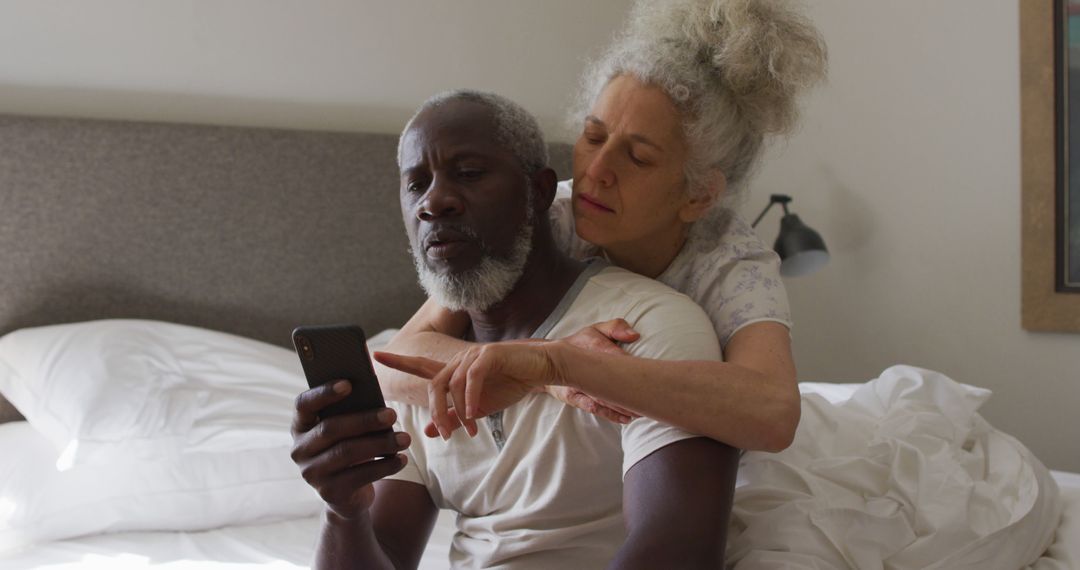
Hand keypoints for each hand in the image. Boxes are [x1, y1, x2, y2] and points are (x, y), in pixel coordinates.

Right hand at [290, 380, 410, 518]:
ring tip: (405, 438)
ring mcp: (311, 473)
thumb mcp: (346, 430)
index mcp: (301, 426)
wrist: (347, 494)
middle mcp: (300, 450)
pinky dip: (384, 466)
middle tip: (392, 414)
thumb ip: (352, 412)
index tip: (349, 384)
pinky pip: (359, 475)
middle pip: (330, 429)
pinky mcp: (329, 492)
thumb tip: (377, 400)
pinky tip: (401, 459)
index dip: (324, 393)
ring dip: (380, 444)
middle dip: (364, 420)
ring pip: (347, 452)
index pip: (303, 404)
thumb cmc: (349, 447)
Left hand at [374, 343, 559, 439]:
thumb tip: (430, 431)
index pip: (420, 365)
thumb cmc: (510, 385)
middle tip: (446, 436)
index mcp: (454, 371)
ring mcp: (473, 356)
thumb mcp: (478, 408)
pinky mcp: (489, 356)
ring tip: (468, 432)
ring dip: (458, 412)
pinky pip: (472, 379)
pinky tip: (475, 414)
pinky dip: (471, 398)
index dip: (398, 361)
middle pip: (433, 385)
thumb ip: (453, 417)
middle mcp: (459, 360)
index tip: (375, 356)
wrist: (539, 371)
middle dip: (435, 412)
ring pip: (453, 385)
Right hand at [546, 319, 640, 423]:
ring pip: (603, 399)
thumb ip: (615, 327)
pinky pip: (594, 408)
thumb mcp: (595, 329)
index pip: (618, 359)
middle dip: (630, 392)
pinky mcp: (573, 397)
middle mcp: (585, 368)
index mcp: (594, 348)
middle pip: (610, 382)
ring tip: (641, 413)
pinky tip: (625, 419)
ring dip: (623, 407)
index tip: (649, 376)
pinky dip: (610, 415)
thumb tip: (634, 335)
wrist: (548, 359)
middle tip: (650, 399)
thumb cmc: (579, 344)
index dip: (633, 369)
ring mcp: (579, 385)